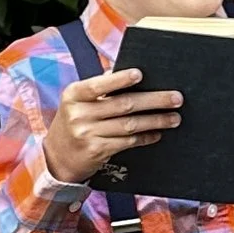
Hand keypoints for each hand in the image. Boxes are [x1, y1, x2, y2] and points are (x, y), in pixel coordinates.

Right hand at [43, 65, 183, 185]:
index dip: (120, 80)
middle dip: (154, 100)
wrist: (57, 158)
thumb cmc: (74, 122)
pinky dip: (145, 137)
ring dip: (156, 121)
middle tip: (176, 98)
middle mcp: (79, 114)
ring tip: (174, 117)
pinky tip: (157, 133)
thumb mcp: (77, 102)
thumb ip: (99, 89)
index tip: (140, 74)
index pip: (98, 85)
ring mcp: (87, 134)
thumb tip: (131, 75)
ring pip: (129, 125)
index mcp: (74, 95)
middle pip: (123, 105)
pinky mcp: (97, 151)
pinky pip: (127, 142)